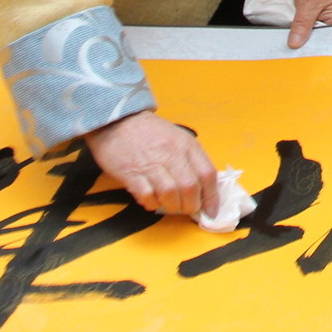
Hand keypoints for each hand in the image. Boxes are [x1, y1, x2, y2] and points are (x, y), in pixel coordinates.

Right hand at [85, 109, 216, 217]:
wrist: (118, 120)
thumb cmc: (151, 133)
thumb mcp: (178, 138)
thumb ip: (191, 160)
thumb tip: (203, 189)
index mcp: (186, 145)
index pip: (207, 174)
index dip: (212, 197)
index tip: (211, 211)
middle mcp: (171, 153)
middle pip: (190, 187)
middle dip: (191, 205)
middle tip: (187, 209)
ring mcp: (150, 164)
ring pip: (170, 193)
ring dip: (172, 206)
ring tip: (170, 205)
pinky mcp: (131, 173)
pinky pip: (147, 195)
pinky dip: (152, 203)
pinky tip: (152, 200)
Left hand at [286, 0, 331, 49]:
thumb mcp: (308, 4)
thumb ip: (302, 25)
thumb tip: (295, 44)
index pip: (327, 43)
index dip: (313, 48)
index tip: (298, 51)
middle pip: (319, 42)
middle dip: (305, 44)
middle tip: (291, 47)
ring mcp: (324, 23)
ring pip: (311, 36)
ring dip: (301, 37)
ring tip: (290, 41)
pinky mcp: (315, 20)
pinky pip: (307, 30)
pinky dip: (299, 31)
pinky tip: (292, 32)